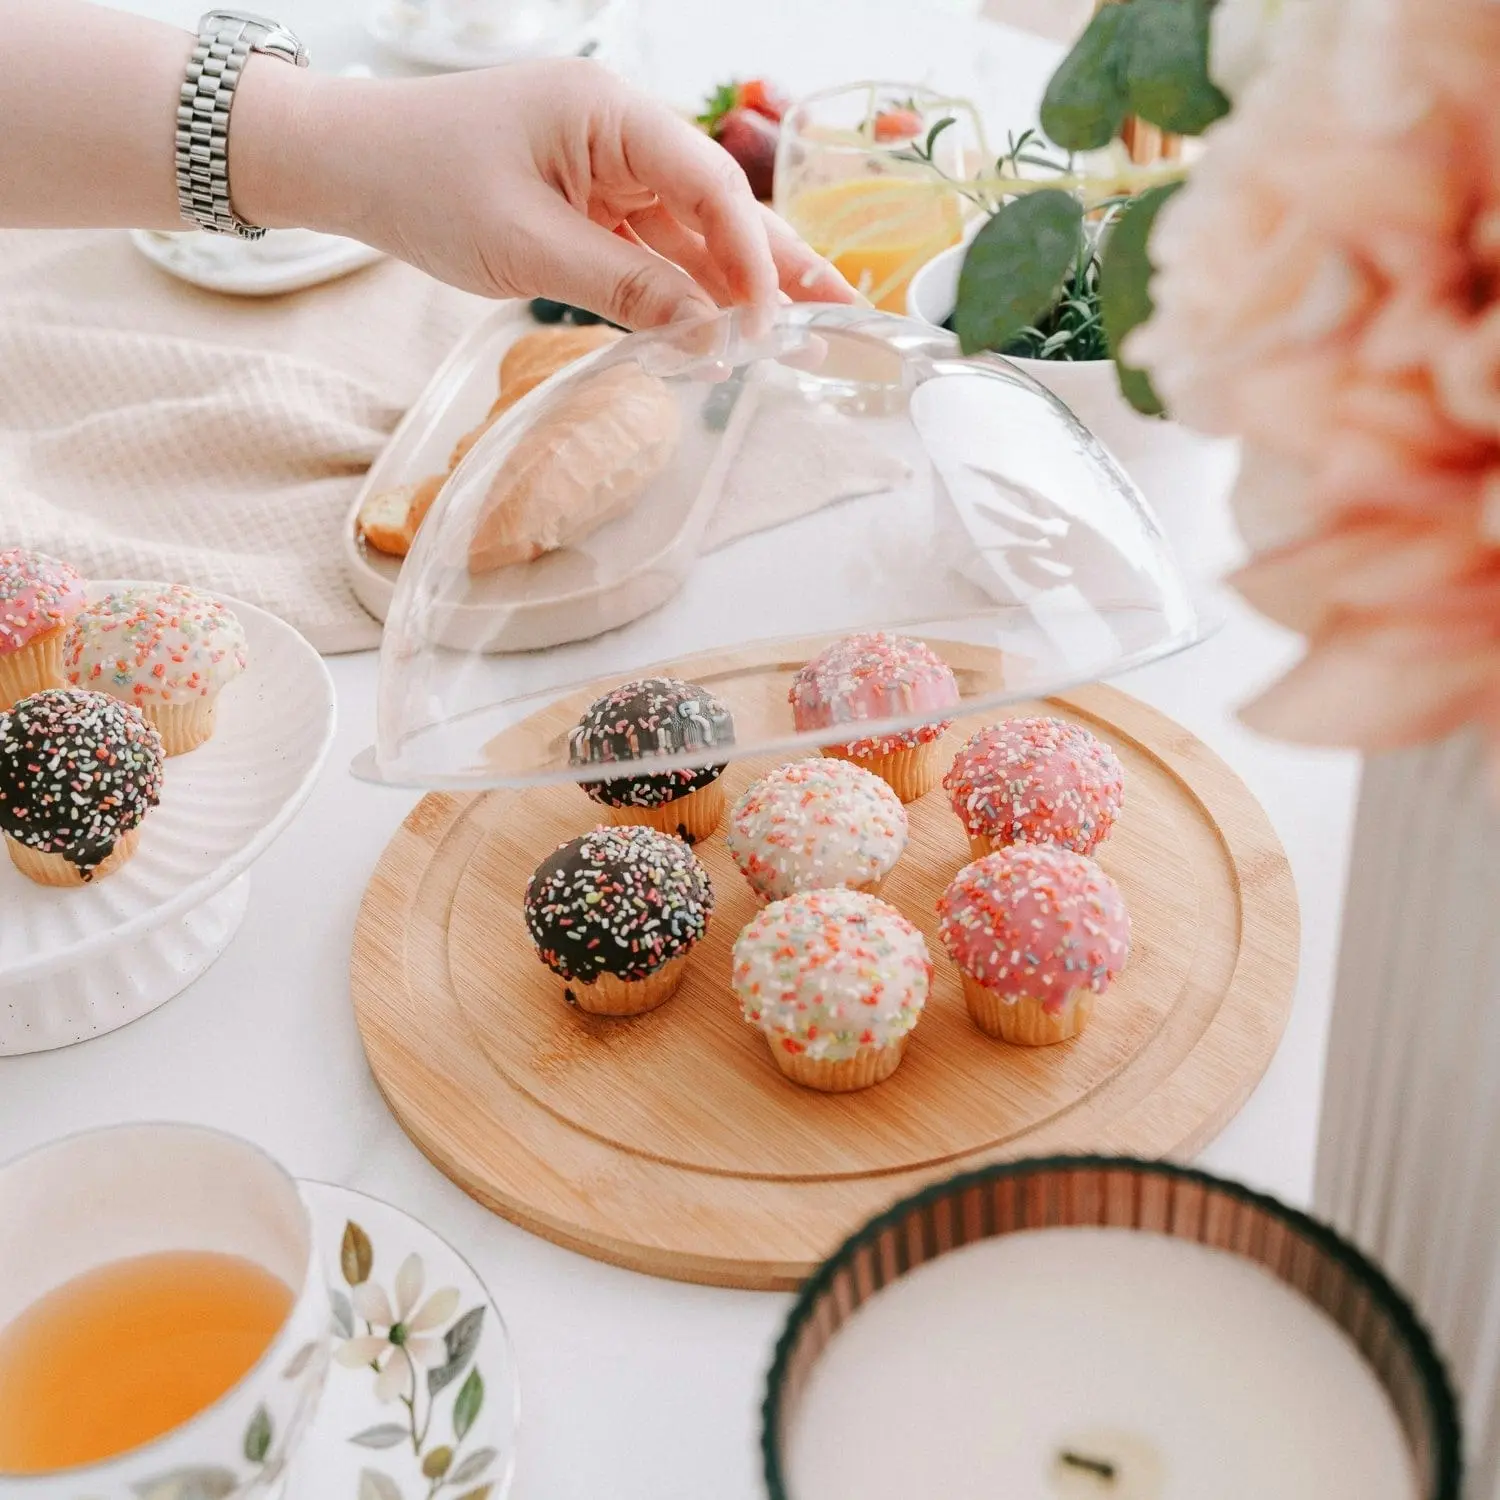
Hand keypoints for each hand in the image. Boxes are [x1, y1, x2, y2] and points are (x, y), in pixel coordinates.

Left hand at [243, 58, 855, 326]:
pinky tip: (724, 324)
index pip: (709, 186)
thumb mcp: (527, 246)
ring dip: (739, 283)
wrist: (351, 164)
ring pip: (690, 232)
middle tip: (839, 314)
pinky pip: (651, 248)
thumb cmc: (422, 183)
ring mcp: (606, 169)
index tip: (769, 323)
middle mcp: (620, 134)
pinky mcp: (589, 202)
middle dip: (776, 263)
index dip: (750, 257)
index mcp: (609, 115)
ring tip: (802, 328)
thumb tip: (708, 333)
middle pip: (718, 204)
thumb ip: (624, 288)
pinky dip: (685, 288)